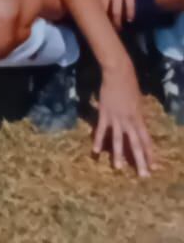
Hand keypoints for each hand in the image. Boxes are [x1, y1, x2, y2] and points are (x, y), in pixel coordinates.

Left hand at [93, 0, 142, 29]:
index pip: (89, 3)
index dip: (88, 13)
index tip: (85, 22)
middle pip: (102, 10)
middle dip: (102, 22)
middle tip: (101, 31)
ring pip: (116, 11)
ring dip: (116, 22)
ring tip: (116, 30)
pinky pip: (130, 5)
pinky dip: (130, 14)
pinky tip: (129, 20)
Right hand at [93, 61, 153, 176]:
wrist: (118, 74)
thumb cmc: (130, 85)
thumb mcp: (138, 103)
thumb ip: (138, 116)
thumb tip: (139, 127)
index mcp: (140, 119)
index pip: (147, 140)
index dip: (151, 154)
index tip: (154, 167)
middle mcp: (130, 121)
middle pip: (136, 144)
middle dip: (140, 160)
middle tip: (143, 176)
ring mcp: (116, 118)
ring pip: (119, 140)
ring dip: (118, 155)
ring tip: (118, 168)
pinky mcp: (104, 114)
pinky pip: (101, 130)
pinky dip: (99, 141)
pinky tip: (96, 151)